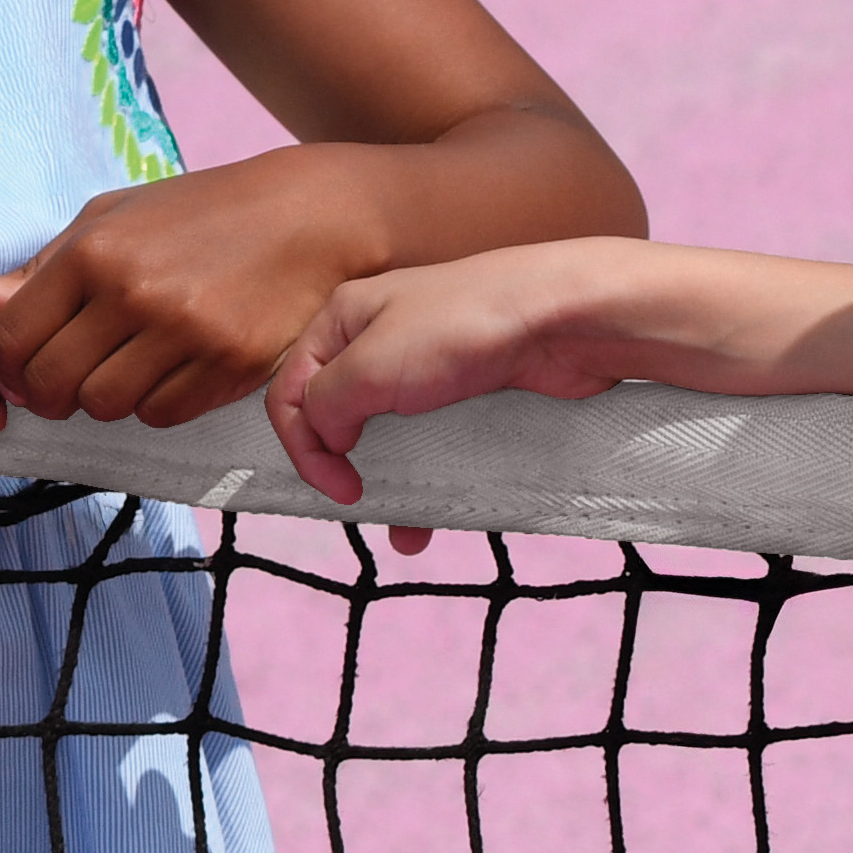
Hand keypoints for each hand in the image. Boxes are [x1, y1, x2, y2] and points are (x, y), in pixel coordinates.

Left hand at [0, 163, 373, 433]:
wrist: (305, 218)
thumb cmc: (198, 215)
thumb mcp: (110, 220)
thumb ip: (39, 270)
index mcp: (94, 251)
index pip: (14, 336)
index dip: (10, 362)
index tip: (26, 362)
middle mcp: (134, 293)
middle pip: (53, 384)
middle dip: (49, 393)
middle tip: (66, 381)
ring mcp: (184, 334)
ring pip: (106, 406)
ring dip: (103, 399)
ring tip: (122, 371)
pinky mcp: (227, 366)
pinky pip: (161, 414)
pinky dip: (153, 405)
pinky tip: (168, 372)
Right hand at [265, 240, 644, 532]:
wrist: (562, 319)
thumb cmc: (463, 328)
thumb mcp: (371, 366)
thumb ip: (327, 404)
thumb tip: (324, 437)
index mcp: (343, 320)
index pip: (290, 391)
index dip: (301, 446)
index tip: (339, 489)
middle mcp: (378, 339)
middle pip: (336, 414)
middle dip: (341, 467)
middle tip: (363, 505)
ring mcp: (425, 365)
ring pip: (389, 436)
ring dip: (392, 484)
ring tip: (407, 532)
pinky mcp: (467, 389)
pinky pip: (435, 442)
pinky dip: (431, 477)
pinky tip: (439, 514)